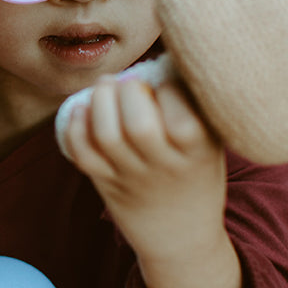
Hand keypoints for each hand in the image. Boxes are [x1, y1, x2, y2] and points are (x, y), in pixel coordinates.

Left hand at [64, 76, 241, 287]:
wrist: (183, 239)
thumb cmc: (198, 172)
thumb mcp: (212, 140)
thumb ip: (194, 103)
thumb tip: (173, 49)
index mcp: (198, 148)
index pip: (179, 106)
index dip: (167, 82)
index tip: (166, 78)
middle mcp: (164, 165)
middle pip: (136, 123)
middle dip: (127, 90)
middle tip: (129, 83)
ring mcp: (131, 177)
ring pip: (105, 134)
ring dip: (100, 101)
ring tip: (106, 88)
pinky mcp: (105, 184)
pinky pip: (82, 154)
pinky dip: (75, 125)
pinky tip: (82, 108)